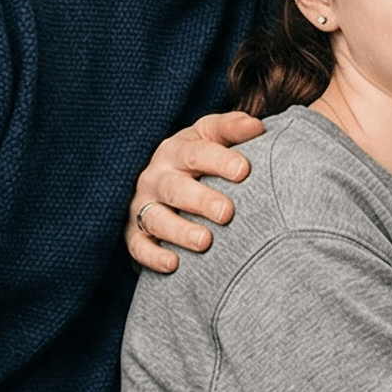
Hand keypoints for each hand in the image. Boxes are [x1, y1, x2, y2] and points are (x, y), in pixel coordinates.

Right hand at [127, 111, 264, 272]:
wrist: (159, 180)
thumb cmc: (197, 159)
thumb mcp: (210, 136)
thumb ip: (233, 129)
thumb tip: (257, 127)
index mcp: (177, 150)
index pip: (196, 152)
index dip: (219, 160)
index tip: (244, 170)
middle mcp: (156, 177)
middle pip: (176, 188)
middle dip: (201, 200)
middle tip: (227, 213)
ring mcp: (142, 205)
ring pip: (155, 218)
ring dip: (179, 231)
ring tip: (205, 242)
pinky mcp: (134, 233)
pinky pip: (138, 246)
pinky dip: (153, 256)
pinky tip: (174, 264)